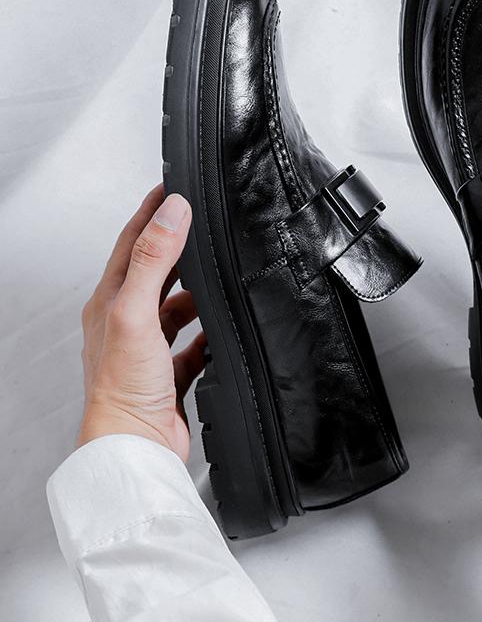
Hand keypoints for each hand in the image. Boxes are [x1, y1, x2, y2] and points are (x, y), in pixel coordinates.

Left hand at [78, 186, 205, 461]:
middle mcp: (125, 323)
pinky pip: (193, 343)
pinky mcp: (168, 372)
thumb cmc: (123, 389)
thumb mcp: (136, 312)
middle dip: (179, 247)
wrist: (134, 446)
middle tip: (202, 223)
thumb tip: (172, 212)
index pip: (132, 243)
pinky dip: (208, 333)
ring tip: (218, 277)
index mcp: (109, 303)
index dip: (152, 212)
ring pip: (176, 307)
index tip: (172, 186)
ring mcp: (147, 349)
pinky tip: (221, 330)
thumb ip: (155, 259)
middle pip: (156, 272)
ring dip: (196, 292)